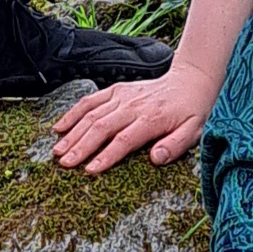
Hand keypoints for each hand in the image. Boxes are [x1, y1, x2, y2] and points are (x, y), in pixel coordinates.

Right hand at [51, 59, 219, 173]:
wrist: (190, 81)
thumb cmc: (192, 110)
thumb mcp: (195, 131)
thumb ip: (176, 145)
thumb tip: (155, 158)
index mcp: (152, 119)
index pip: (124, 140)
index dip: (106, 156)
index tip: (90, 170)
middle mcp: (133, 106)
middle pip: (102, 127)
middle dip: (81, 146)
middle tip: (65, 164)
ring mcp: (122, 96)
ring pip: (91, 114)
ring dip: (73, 132)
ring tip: (57, 150)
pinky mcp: (116, 90)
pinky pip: (90, 100)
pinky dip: (73, 113)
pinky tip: (59, 127)